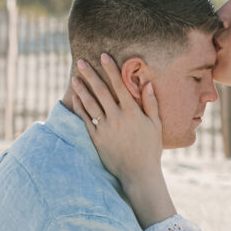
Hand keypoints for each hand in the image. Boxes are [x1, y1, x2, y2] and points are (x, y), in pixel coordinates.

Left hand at [71, 54, 162, 184]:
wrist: (138, 174)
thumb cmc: (150, 149)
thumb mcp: (156, 126)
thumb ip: (151, 104)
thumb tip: (147, 83)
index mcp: (132, 113)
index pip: (119, 85)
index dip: (110, 69)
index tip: (103, 56)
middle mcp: (117, 118)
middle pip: (101, 91)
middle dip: (90, 75)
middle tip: (81, 61)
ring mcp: (105, 129)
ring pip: (90, 104)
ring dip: (81, 89)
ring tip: (75, 78)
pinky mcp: (97, 139)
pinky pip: (86, 120)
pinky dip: (80, 108)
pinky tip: (75, 98)